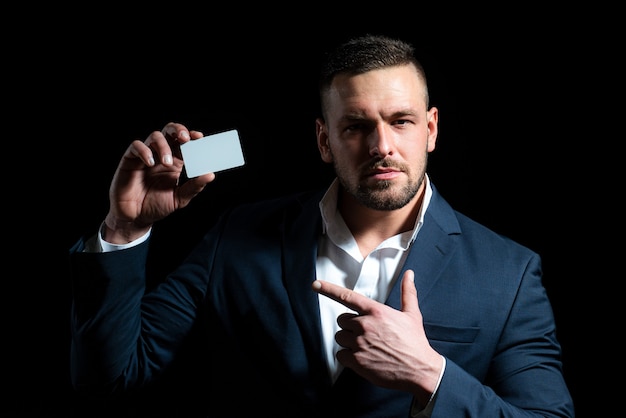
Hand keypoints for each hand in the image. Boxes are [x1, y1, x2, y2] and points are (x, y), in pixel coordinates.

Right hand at [104, 122, 215, 242]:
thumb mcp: (179, 198)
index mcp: (175, 162)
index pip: (184, 143)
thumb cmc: (157, 206)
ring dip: (163, 146)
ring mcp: (145, 156)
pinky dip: (144, 151)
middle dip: (178, 130)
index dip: (192, 137)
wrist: (136, 217)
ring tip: (167, 163)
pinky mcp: (130, 160)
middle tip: (185, 138)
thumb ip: (194, 187)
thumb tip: (211, 175)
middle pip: (169, 131)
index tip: (199, 137)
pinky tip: (150, 162)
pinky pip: (135, 147)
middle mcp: (161, 155)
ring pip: (154, 136)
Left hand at [312, 270, 441, 401]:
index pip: (347, 297)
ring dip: (348, 341)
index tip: (315, 284)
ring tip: (366, 346)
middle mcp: (365, 325)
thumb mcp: (412, 314)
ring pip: (340, 337)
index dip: (328, 289)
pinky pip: (340, 355)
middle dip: (351, 326)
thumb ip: (407, 292)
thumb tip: (409, 274)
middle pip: (342, 320)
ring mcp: (360, 344)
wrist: (420, 370)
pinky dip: (348, 357)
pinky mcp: (357, 361)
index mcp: (376, 311)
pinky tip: (363, 358)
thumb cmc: (415, 342)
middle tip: (367, 334)